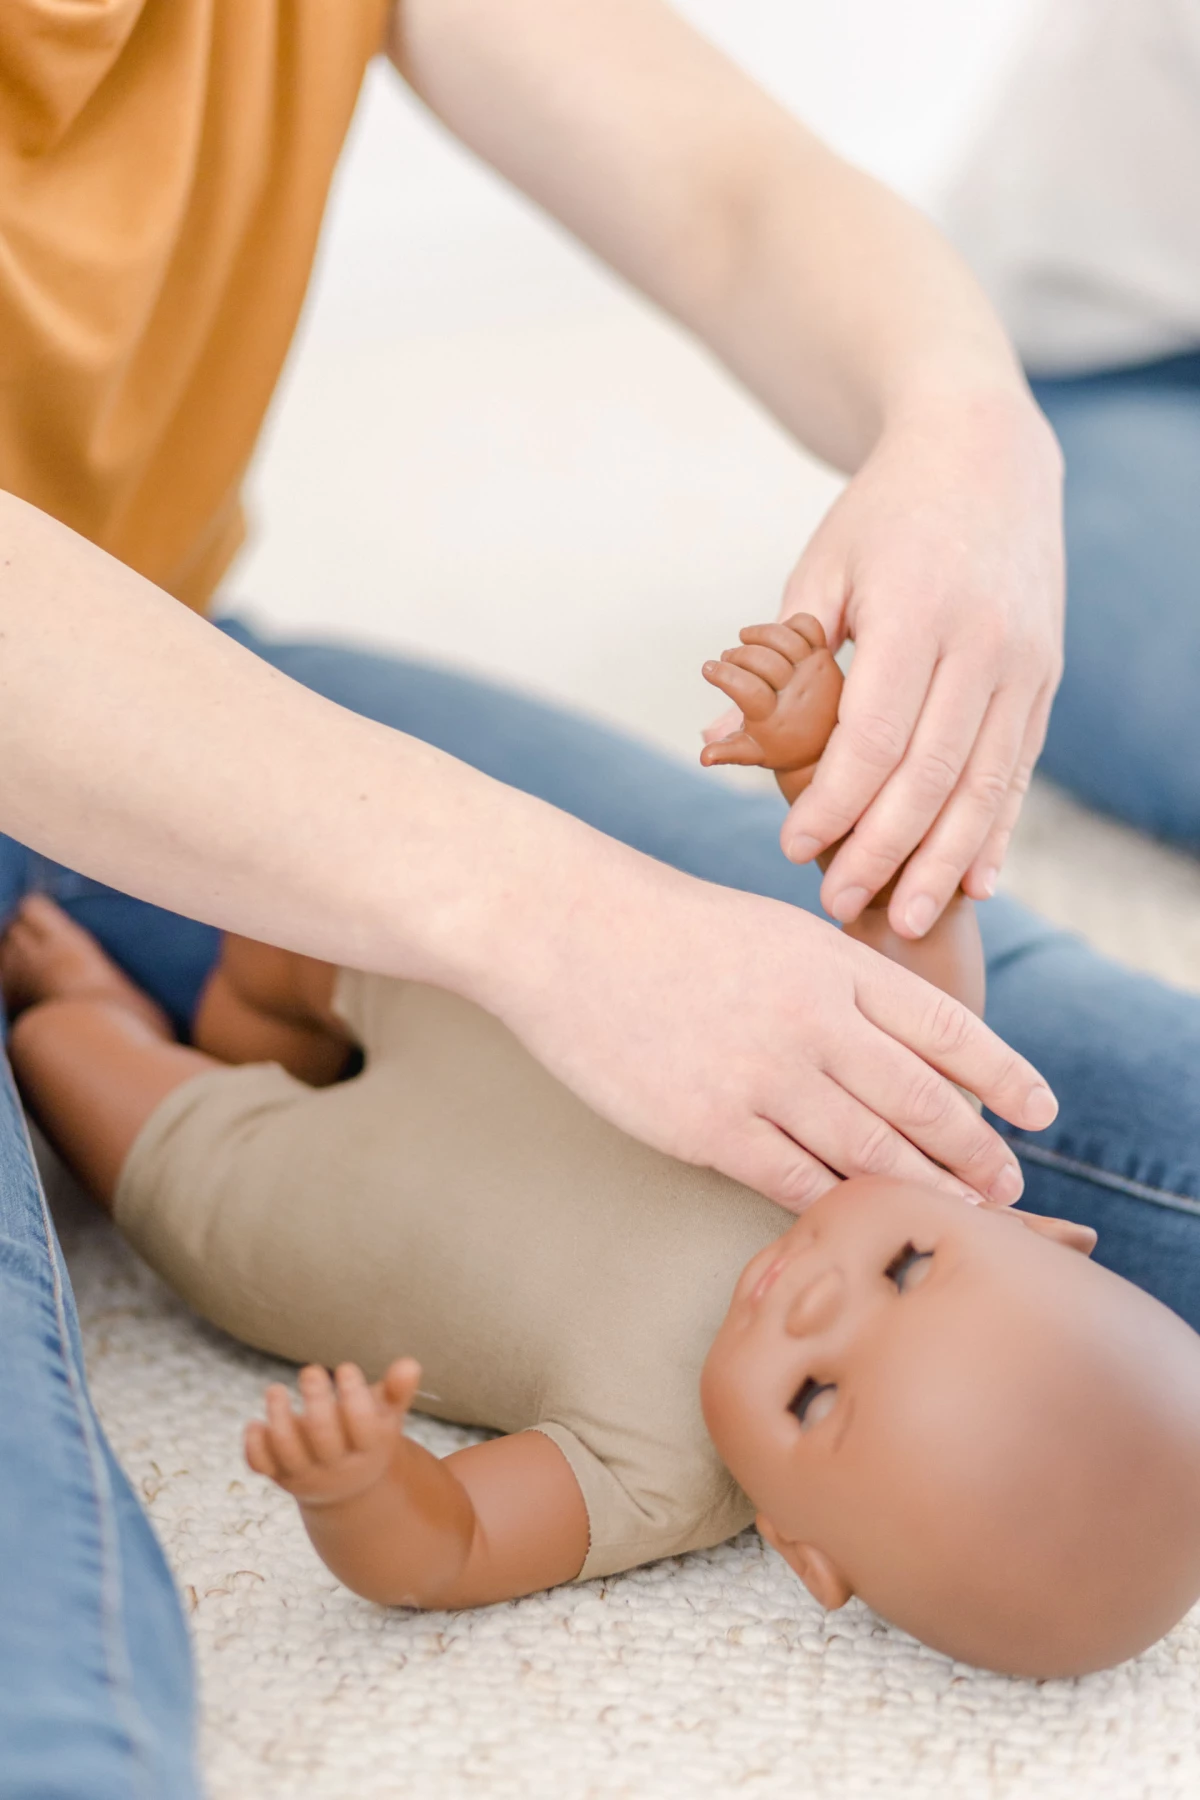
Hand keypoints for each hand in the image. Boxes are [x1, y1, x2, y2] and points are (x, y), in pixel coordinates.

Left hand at [245, 1358, 419, 1509]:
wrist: (346, 1487)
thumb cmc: (368, 1436)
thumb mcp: (387, 1416)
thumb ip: (398, 1392)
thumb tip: (410, 1364)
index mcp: (369, 1451)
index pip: (362, 1425)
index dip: (353, 1393)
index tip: (345, 1368)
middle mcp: (337, 1468)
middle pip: (323, 1435)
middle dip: (315, 1398)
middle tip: (310, 1371)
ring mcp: (305, 1475)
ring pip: (287, 1450)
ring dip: (278, 1415)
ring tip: (275, 1390)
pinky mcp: (280, 1476)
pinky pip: (261, 1465)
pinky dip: (253, 1444)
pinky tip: (255, 1423)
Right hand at [488, 840, 1055, 1212]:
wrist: (564, 931)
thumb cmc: (666, 929)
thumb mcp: (775, 932)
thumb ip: (840, 984)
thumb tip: (904, 1047)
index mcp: (834, 963)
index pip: (947, 1026)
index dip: (1002, 1074)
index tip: (1038, 1109)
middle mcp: (813, 1019)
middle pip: (923, 1102)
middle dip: (977, 1152)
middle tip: (1011, 1186)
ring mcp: (763, 1077)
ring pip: (870, 1153)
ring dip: (926, 1190)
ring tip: (959, 1215)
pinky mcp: (709, 1127)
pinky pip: (795, 1184)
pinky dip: (840, 1209)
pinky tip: (865, 1225)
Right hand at [700, 615, 841, 791]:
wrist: (824, 743)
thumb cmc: (781, 746)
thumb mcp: (752, 752)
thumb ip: (727, 751)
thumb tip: (703, 757)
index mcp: (774, 716)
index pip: (747, 689)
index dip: (723, 676)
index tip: (707, 670)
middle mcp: (796, 691)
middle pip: (763, 660)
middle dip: (737, 655)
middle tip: (727, 659)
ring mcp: (812, 671)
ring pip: (785, 637)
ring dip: (759, 632)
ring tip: (744, 638)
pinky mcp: (823, 656)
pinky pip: (809, 626)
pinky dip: (789, 624)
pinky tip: (772, 634)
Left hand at [774, 393, 1063, 936]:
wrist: (985, 453)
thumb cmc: (883, 516)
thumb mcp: (821, 569)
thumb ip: (780, 662)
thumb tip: (717, 746)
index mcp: (914, 612)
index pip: (873, 734)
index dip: (834, 801)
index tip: (793, 849)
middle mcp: (981, 643)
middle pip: (930, 772)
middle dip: (882, 849)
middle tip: (836, 903)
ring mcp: (1023, 664)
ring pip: (984, 783)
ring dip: (945, 861)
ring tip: (909, 921)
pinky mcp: (1045, 678)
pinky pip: (1020, 770)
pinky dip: (999, 831)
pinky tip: (978, 883)